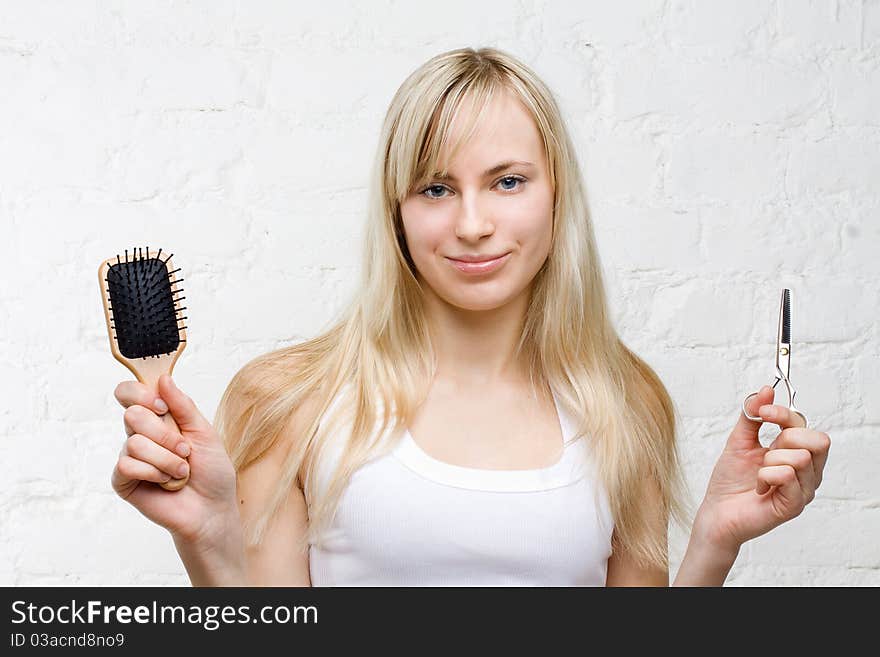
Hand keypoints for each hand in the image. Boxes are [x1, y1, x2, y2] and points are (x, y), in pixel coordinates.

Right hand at [111, 374, 238, 546]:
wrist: (213, 507)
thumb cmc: (211, 470)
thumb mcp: (203, 431)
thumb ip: (183, 405)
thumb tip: (163, 379)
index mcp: (157, 418)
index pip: (130, 393)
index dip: (141, 394)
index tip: (163, 407)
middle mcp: (140, 434)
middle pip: (132, 414)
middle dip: (165, 434)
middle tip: (185, 450)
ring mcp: (130, 458)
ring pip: (134, 443)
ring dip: (167, 459)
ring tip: (181, 471)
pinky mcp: (123, 481)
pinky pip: (126, 466)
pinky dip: (154, 473)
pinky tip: (166, 482)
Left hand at [694, 385, 831, 553]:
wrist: (717, 511)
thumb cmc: (730, 480)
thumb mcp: (739, 440)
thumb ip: (752, 415)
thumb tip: (765, 390)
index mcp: (795, 452)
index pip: (804, 424)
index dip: (783, 414)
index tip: (762, 413)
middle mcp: (806, 471)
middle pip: (818, 440)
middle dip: (785, 438)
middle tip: (765, 451)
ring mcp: (803, 489)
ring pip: (801, 457)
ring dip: (770, 461)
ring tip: (759, 473)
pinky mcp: (794, 505)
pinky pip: (788, 476)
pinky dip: (766, 476)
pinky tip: (759, 486)